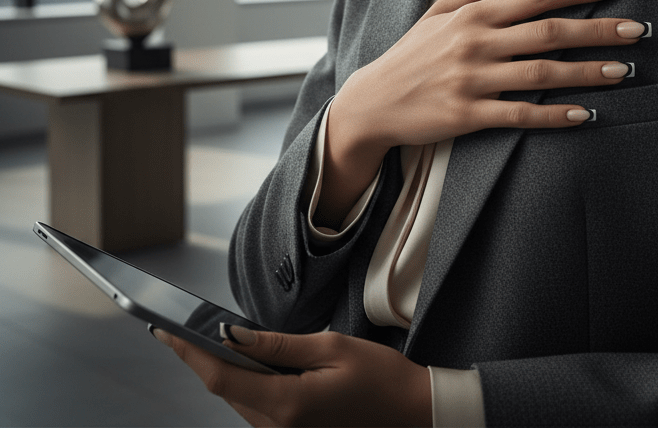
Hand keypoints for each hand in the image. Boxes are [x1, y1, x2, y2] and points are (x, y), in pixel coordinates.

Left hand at [153, 325, 430, 426]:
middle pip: (224, 391)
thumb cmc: (379, 376)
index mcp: (286, 405)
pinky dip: (244, 382)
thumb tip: (233, 334)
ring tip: (201, 338)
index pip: (222, 377)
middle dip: (199, 358)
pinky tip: (243, 360)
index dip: (189, 352)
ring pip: (238, 400)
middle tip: (175, 327)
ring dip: (221, 370)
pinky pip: (256, 407)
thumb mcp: (332, 348)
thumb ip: (279, 344)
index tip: (164, 329)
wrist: (412, 413)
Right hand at [317, 0, 641, 223]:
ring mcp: (471, 80)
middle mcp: (475, 43)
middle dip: (597, 30)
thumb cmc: (411, 53)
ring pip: (540, 74)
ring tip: (624, 71)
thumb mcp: (440, 11)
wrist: (371, 103)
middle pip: (548, 32)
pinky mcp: (467, 115)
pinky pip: (519, 115)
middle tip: (638, 30)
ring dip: (586, 73)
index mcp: (474, 14)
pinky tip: (584, 114)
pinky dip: (553, 115)